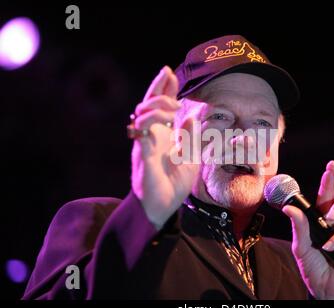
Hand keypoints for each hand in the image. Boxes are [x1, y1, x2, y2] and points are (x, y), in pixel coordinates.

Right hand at [131, 66, 199, 228]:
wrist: (161, 208)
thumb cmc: (173, 185)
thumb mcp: (190, 158)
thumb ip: (190, 139)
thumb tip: (191, 116)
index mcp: (162, 136)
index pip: (160, 107)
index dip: (163, 89)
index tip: (169, 72)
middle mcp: (150, 137)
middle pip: (148, 104)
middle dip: (157, 87)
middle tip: (168, 75)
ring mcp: (144, 145)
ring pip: (142, 115)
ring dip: (157, 106)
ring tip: (172, 109)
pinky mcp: (142, 156)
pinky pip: (142, 135)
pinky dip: (150, 124)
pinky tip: (165, 121)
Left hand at [282, 160, 333, 298]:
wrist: (327, 292)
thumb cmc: (313, 269)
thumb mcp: (301, 248)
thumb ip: (299, 228)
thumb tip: (288, 208)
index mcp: (322, 222)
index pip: (327, 197)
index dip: (330, 181)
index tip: (331, 165)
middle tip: (332, 171)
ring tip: (327, 219)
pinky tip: (330, 246)